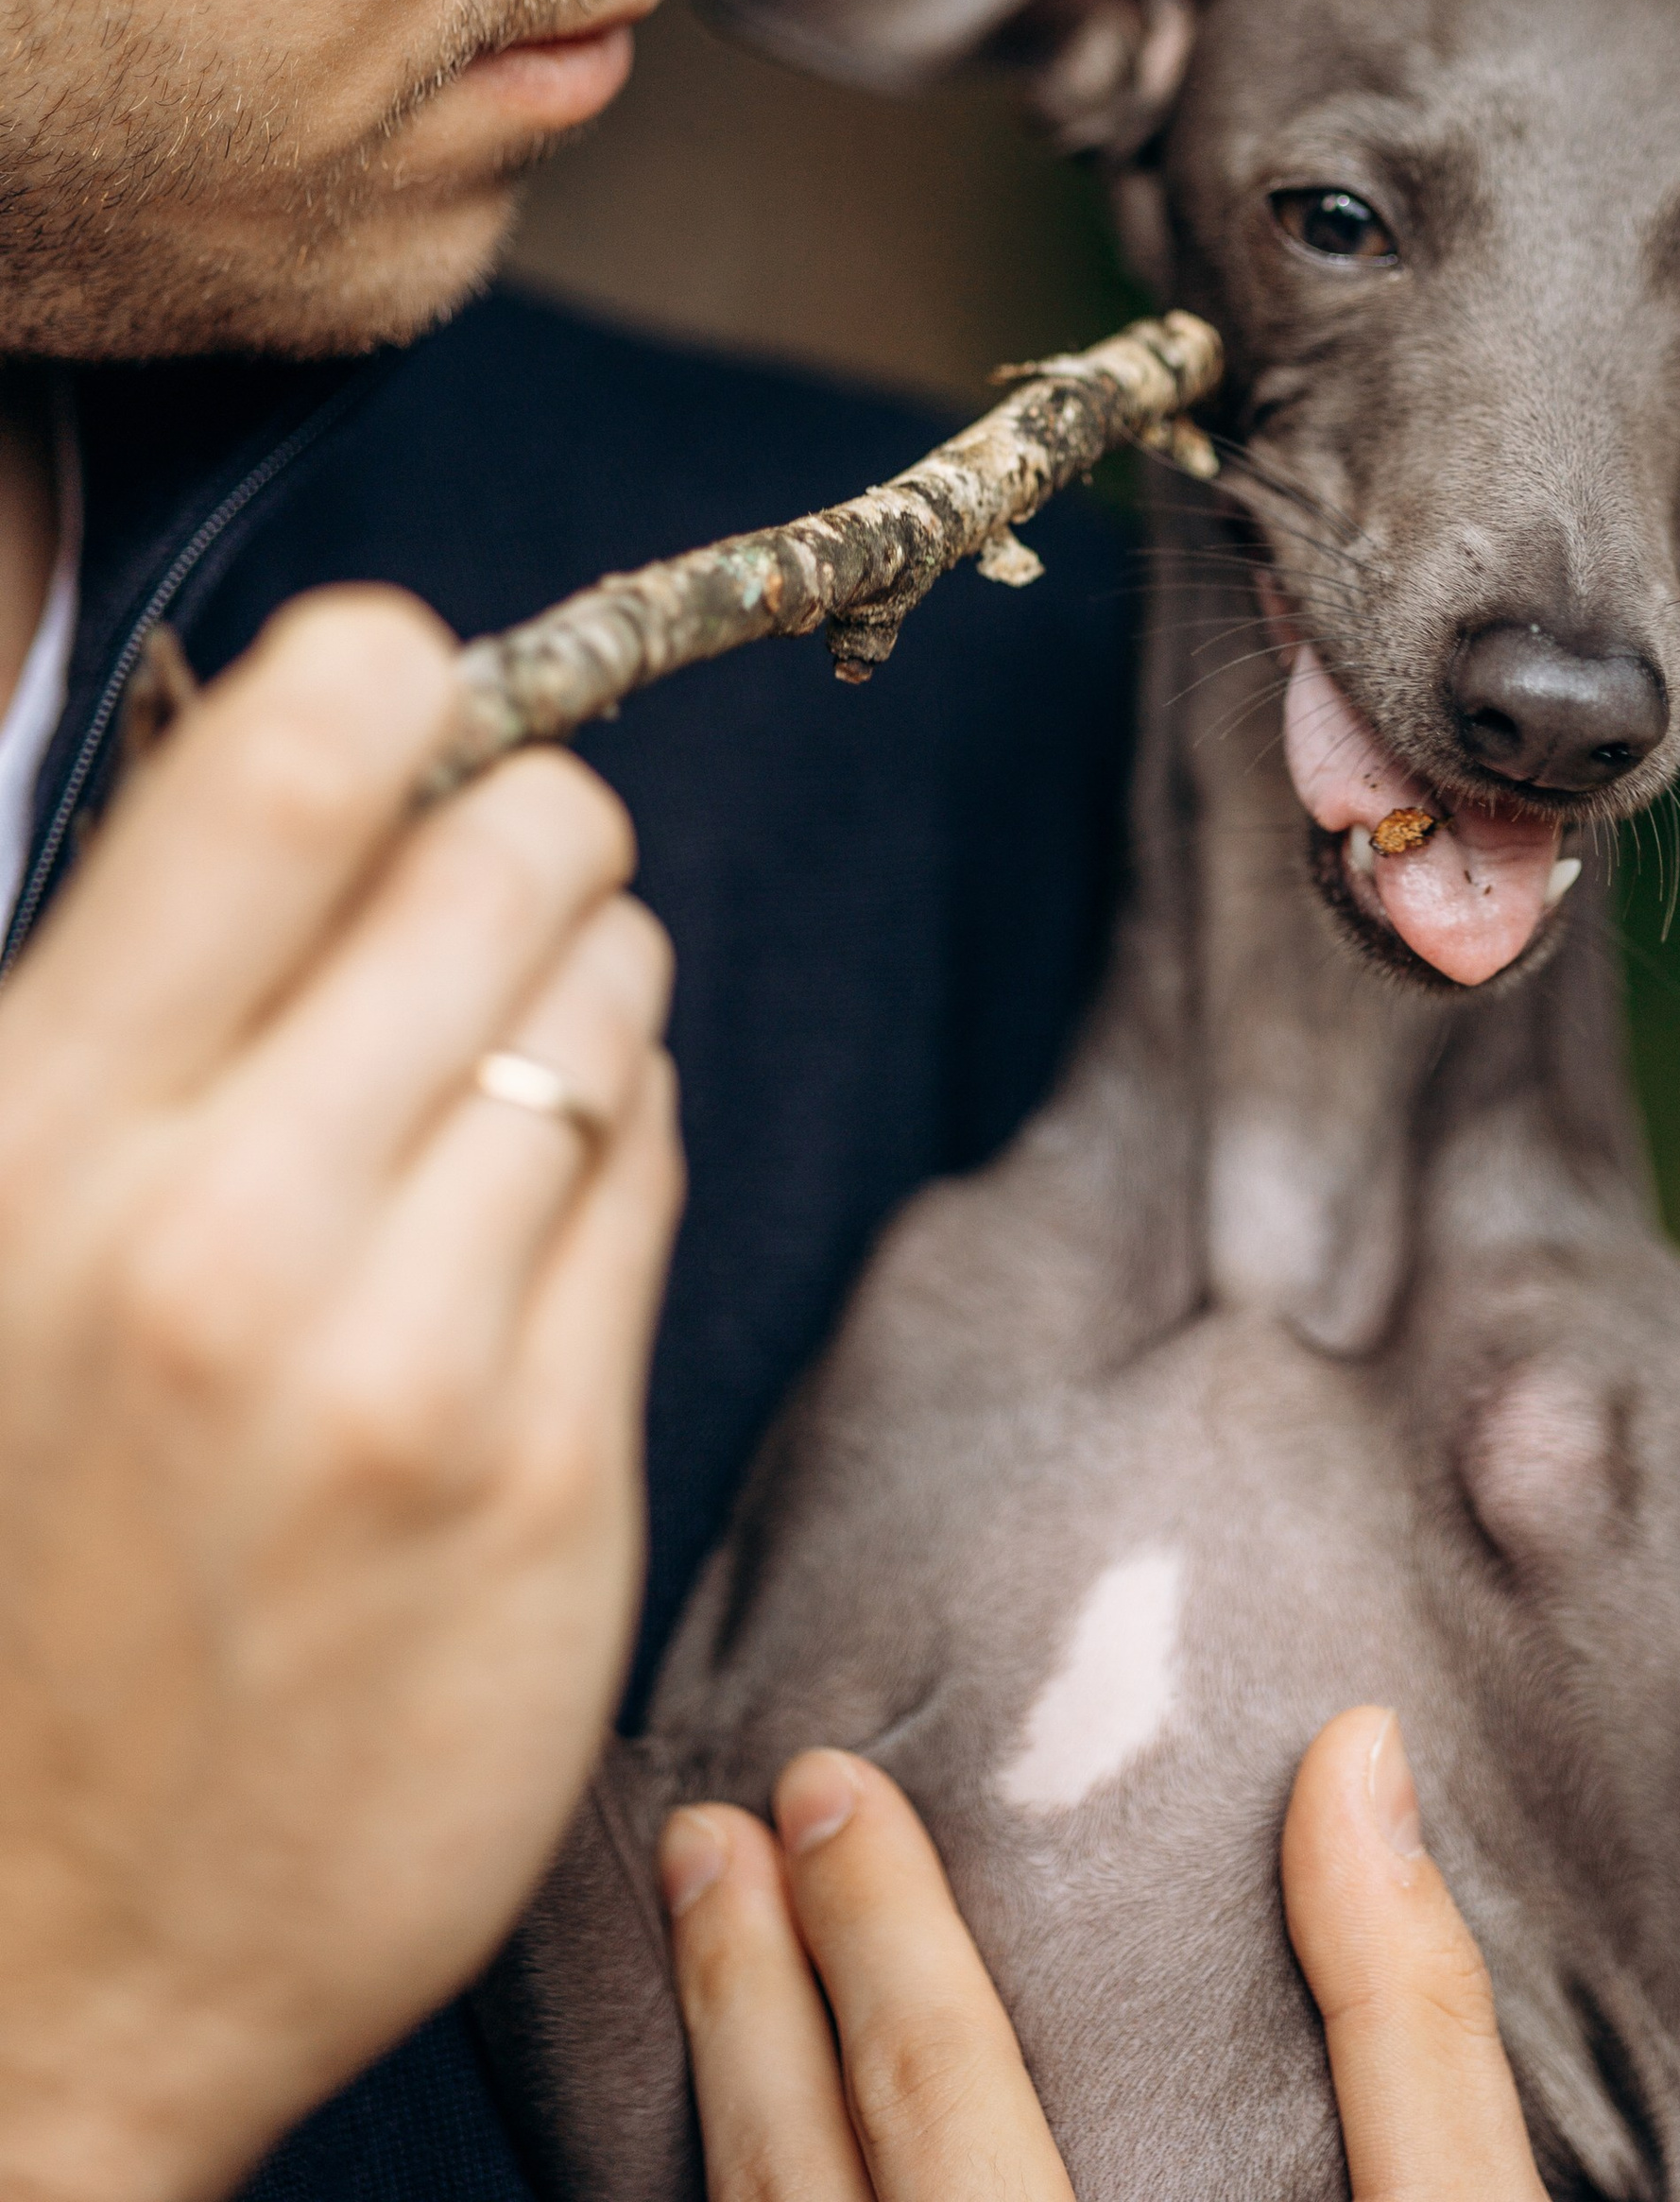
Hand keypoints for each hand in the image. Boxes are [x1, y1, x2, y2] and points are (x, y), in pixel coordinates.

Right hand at [0, 592, 683, 2201]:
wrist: (30, 1965)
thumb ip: (140, 999)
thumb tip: (319, 752)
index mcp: (40, 1133)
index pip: (300, 760)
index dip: (396, 682)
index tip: (411, 700)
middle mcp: (223, 1229)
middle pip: (520, 847)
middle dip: (520, 844)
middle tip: (476, 905)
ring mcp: (406, 1360)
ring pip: (616, 998)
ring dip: (577, 998)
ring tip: (478, 1089)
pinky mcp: (547, 1479)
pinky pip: (650, 1173)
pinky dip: (609, 1149)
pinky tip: (514, 1230)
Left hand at [662, 1708, 1548, 2197]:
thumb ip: (1416, 2037)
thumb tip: (1356, 1752)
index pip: (937, 2108)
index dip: (871, 1939)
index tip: (822, 1788)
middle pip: (806, 2199)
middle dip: (752, 2003)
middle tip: (712, 1839)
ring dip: (721, 2113)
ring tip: (700, 1954)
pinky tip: (731, 2157)